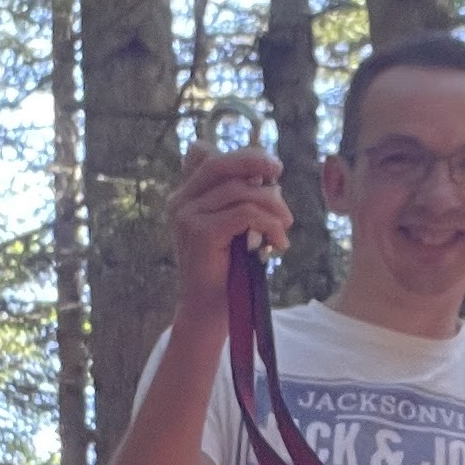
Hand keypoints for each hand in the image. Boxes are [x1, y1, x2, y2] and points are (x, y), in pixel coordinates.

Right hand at [170, 138, 291, 310]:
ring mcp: (186, 216)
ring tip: (285, 226)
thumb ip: (242, 200)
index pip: (202, 154)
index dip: (236, 153)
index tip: (267, 167)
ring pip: (238, 190)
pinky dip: (269, 225)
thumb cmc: (227, 271)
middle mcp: (180, 202)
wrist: (209, 311)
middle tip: (279, 171)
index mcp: (185, 196)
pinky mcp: (200, 233)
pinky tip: (279, 244)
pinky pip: (244, 214)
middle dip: (254, 162)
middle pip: (219, 163)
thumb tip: (272, 180)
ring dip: (271, 205)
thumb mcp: (236, 228)